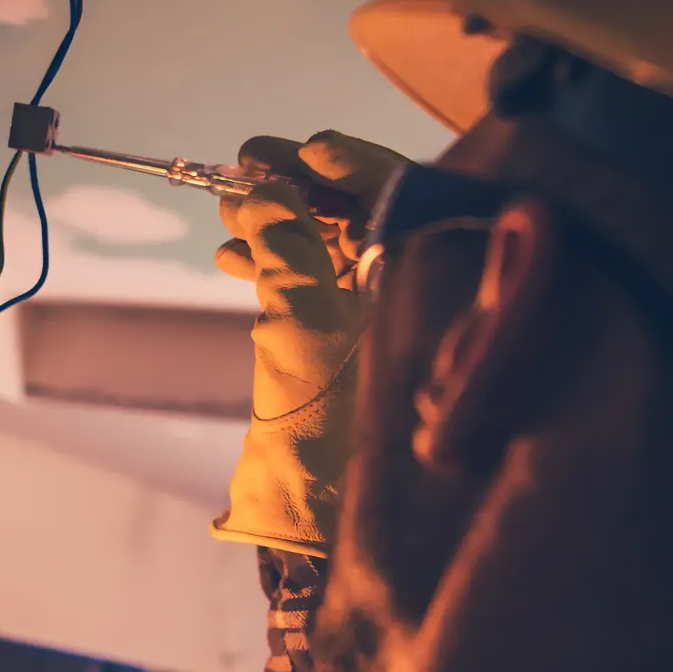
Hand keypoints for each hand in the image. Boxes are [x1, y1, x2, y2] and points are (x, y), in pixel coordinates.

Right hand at [211, 131, 406, 555]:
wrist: (316, 522)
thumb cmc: (328, 427)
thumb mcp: (299, 320)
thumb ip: (284, 243)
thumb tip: (264, 187)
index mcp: (446, 284)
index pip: (410, 196)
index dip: (352, 165)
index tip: (299, 149)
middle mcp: (435, 299)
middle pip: (376, 219)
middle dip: (305, 190)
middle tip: (245, 166)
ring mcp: (399, 328)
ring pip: (344, 255)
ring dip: (284, 227)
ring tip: (226, 211)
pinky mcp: (362, 354)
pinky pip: (327, 291)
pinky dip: (283, 269)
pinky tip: (232, 256)